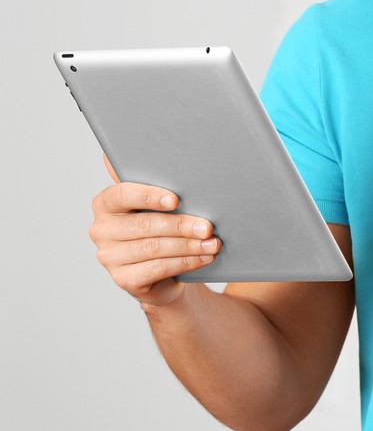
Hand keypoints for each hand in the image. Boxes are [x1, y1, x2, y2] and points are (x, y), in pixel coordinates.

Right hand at [88, 156, 219, 306]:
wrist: (165, 272)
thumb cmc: (164, 230)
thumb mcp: (160, 206)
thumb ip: (159, 185)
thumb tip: (169, 152)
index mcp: (105, 204)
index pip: (122, 195)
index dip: (149, 197)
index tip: (176, 200)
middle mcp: (101, 229)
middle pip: (145, 224)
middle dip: (181, 225)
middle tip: (208, 226)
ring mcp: (109, 256)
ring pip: (154, 247)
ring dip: (189, 245)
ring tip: (213, 243)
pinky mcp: (123, 278)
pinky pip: (158, 268)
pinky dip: (186, 261)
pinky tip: (204, 257)